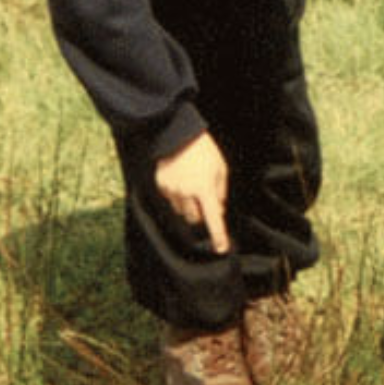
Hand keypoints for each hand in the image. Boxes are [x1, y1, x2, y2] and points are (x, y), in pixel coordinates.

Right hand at [155, 131, 231, 253]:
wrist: (178, 135)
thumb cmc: (205, 152)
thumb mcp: (221, 170)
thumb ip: (220, 192)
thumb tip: (217, 211)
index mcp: (204, 189)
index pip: (213, 219)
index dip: (218, 235)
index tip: (222, 249)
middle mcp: (186, 193)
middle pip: (195, 219)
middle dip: (202, 215)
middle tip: (205, 201)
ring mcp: (171, 191)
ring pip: (181, 211)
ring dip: (189, 206)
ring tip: (192, 184)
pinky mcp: (161, 186)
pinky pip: (171, 200)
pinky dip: (178, 196)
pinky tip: (181, 179)